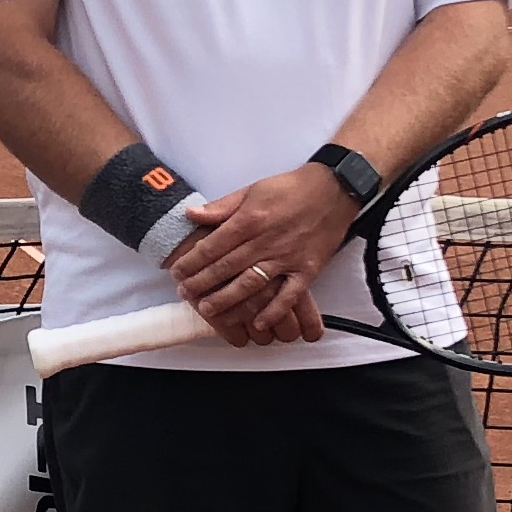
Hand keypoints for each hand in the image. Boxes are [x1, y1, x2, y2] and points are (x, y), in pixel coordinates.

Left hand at [164, 164, 358, 344]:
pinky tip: (258, 323)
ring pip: (252, 284)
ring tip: (209, 311)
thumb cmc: (290, 188)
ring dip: (228, 299)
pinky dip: (274, 311)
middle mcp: (265, 241)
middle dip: (202, 283)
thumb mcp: (252, 189)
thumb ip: (221, 206)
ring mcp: (287, 257)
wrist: (334, 189)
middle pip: (227, 267)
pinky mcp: (307, 270)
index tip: (176, 272)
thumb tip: (192, 214)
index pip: (213, 245)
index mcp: (250, 219)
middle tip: (185, 294)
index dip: (192, 260)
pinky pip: (289, 295)